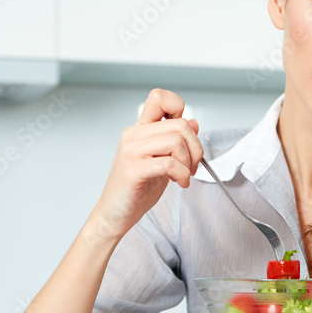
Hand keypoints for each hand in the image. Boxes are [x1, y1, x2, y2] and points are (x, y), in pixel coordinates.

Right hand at [89, 88, 203, 241]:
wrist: (116, 215)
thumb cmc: (136, 190)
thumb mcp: (162, 161)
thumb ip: (175, 141)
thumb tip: (194, 122)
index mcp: (140, 130)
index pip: (158, 97)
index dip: (178, 107)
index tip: (185, 132)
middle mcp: (134, 136)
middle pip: (179, 124)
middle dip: (195, 147)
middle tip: (192, 165)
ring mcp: (131, 151)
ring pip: (176, 141)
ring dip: (188, 162)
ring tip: (184, 176)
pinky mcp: (133, 169)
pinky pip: (169, 163)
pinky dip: (181, 174)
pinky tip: (180, 183)